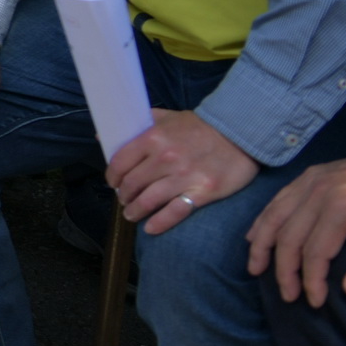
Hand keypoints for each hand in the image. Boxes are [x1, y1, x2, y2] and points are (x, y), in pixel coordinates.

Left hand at [108, 109, 261, 236]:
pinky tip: (150, 228)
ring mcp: (184, 176)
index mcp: (153, 137)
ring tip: (133, 214)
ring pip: (149, 200)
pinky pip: (175, 212)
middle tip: (124, 200)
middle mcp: (165, 158)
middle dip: (124, 196)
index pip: (120, 163)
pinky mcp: (203, 192)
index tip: (113, 183)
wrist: (240, 133)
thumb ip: (138, 124)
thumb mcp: (167, 117)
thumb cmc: (200, 126)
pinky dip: (159, 223)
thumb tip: (105, 135)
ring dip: (136, 211)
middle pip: (133, 184)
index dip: (112, 177)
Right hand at [248, 154, 345, 305]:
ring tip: (255, 269)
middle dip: (283, 270)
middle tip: (286, 295)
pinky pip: (277, 200)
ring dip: (261, 245)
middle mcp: (318, 192)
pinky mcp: (308, 175)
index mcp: (341, 208)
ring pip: (273, 217)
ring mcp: (309, 181)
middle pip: (288, 237)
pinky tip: (255, 237)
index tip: (314, 302)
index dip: (310, 281)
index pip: (314, 253)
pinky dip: (263, 221)